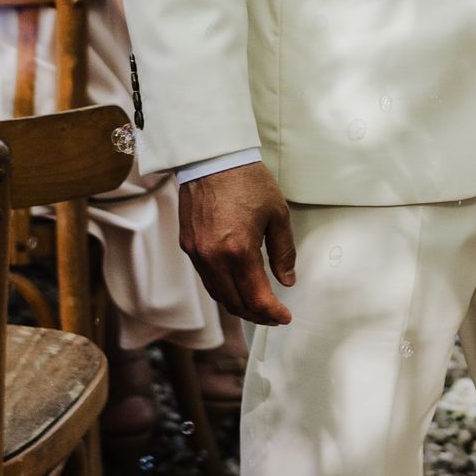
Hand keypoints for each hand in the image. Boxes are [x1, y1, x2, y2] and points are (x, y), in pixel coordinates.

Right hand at [179, 161, 295, 323]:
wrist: (212, 158)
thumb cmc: (248, 181)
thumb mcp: (278, 215)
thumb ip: (284, 252)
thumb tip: (287, 281)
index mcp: (239, 250)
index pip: (256, 297)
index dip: (273, 313)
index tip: (285, 317)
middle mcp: (213, 257)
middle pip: (235, 303)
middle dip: (257, 315)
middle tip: (274, 316)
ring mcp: (197, 253)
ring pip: (218, 294)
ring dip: (239, 305)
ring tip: (258, 306)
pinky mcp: (188, 246)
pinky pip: (206, 279)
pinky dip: (223, 289)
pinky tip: (237, 287)